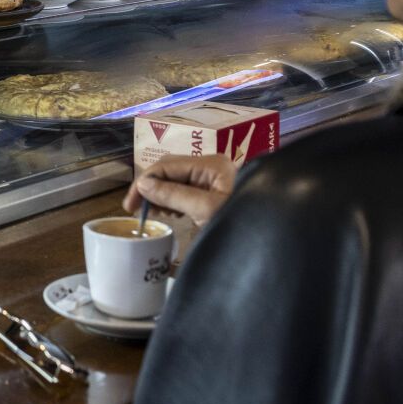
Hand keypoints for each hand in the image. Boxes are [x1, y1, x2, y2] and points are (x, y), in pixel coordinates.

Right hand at [122, 155, 237, 228]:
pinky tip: (167, 212)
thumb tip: (144, 185)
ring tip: (149, 212)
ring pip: (176, 181)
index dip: (145, 182)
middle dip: (150, 188)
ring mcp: (213, 181)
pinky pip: (186, 192)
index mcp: (211, 164)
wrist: (272, 239)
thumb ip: (173, 194)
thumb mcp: (204, 209)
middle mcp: (211, 167)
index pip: (167, 165)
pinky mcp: (214, 195)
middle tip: (134, 210)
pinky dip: (172, 201)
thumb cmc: (242, 221)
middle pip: (170, 171)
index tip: (130, 204)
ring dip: (159, 195)